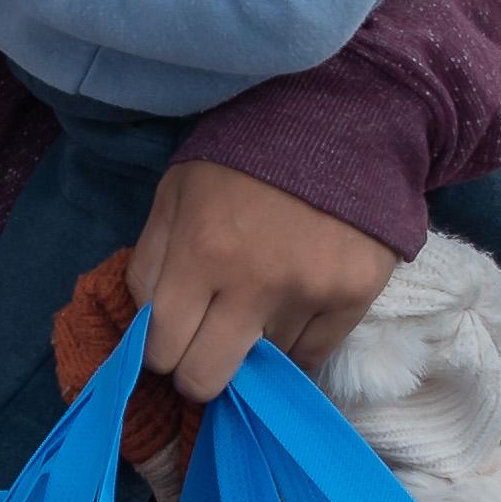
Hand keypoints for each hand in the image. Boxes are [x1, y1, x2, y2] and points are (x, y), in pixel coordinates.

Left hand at [126, 154, 394, 400]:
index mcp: (199, 252)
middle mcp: (252, 283)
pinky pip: (313, 356)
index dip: (159, 352)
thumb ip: (150, 260)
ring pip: (262, 368)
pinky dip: (296, 344)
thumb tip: (146, 325)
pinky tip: (291, 312)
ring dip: (253, 348)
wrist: (339, 123)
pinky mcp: (354, 297)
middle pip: (206, 378)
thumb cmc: (244, 158)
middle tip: (206, 348)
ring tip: (260, 305)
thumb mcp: (177, 191)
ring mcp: (307, 294)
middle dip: (196, 373)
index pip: (161, 348)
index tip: (170, 341)